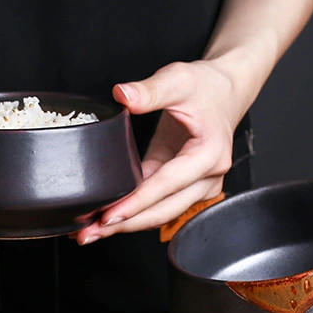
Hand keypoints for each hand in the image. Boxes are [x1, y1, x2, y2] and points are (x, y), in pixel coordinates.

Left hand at [74, 60, 245, 243]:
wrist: (224, 93)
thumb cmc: (205, 88)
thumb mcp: (178, 80)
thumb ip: (150, 90)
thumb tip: (122, 95)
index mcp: (209, 154)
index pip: (167, 185)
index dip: (136, 203)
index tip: (108, 215)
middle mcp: (208, 177)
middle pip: (163, 211)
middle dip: (124, 224)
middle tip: (88, 233)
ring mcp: (198, 187)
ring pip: (160, 214)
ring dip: (126, 225)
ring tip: (90, 231)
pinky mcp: (183, 188)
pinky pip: (157, 205)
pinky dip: (132, 213)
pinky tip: (106, 217)